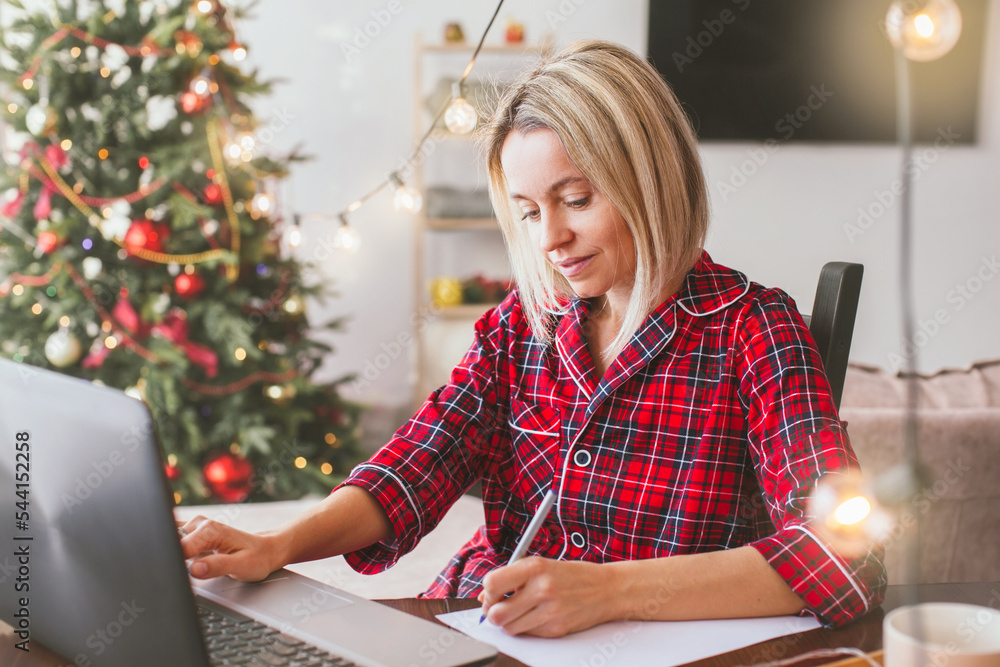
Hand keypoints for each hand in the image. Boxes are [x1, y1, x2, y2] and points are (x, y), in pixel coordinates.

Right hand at [177, 516, 285, 581]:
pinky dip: (174, 550)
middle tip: (191, 570)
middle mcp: (200, 524)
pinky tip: (187, 560)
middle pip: (170, 543)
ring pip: (169, 539)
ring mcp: (195, 527)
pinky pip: (174, 540)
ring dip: (172, 554)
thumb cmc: (256, 558)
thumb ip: (217, 567)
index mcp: (209, 531)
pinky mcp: (192, 532)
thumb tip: (194, 569)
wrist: (265, 550)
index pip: (178, 549)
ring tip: (194, 564)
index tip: (180, 576)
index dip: (175, 566)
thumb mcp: (242, 566)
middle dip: (171, 559)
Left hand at [478, 557, 617, 636]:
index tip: (493, 594)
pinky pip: (528, 634)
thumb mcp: (541, 566)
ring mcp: (549, 611)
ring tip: (520, 612)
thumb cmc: (572, 576)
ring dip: (510, 623)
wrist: (607, 589)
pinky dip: (528, 628)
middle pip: (496, 614)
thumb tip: (484, 596)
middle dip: (493, 613)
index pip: (493, 583)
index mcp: (535, 567)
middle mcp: (541, 589)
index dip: (488, 592)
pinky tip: (537, 616)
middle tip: (499, 608)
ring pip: (509, 628)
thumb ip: (512, 578)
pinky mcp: (556, 629)